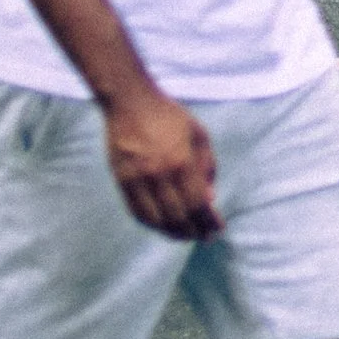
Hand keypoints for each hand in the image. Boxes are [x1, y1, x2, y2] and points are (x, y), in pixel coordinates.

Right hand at [104, 87, 222, 240]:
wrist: (130, 102)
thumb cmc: (170, 117)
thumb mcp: (199, 136)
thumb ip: (207, 169)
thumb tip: (210, 200)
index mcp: (182, 162)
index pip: (198, 205)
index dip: (208, 223)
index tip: (217, 230)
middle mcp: (159, 174)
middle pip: (178, 218)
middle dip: (194, 232)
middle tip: (203, 236)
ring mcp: (138, 179)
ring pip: (156, 220)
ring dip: (173, 233)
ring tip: (185, 234)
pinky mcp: (122, 180)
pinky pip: (137, 212)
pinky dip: (152, 224)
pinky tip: (163, 225)